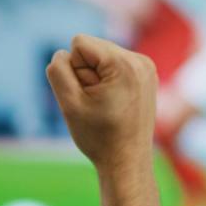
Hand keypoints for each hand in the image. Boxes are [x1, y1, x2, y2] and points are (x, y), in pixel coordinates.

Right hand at [47, 35, 167, 205]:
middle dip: (87, 74)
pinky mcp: (147, 75)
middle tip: (98, 104)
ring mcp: (146, 67)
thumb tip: (63, 54)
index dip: (74, 70)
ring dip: (97, 78)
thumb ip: (58, 71)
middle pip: (92, 48)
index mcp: (124, 64)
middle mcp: (140, 60)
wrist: (127, 162)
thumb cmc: (98, 137)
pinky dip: (109, 81)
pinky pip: (114, 65)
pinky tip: (115, 103)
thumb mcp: (69, 104)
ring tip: (107, 105)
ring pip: (102, 56)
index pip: (79, 43)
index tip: (88, 97)